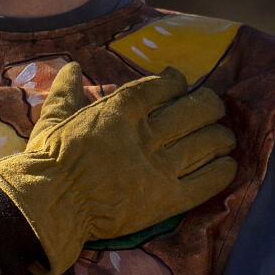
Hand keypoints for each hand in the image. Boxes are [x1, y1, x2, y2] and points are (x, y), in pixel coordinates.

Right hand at [0, 61, 235, 274]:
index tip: (180, 82)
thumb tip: (71, 67)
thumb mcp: (52, 119)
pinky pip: (205, 183)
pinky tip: (228, 165)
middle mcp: (144, 134)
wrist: (47, 207)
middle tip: (213, 107)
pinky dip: (222, 172)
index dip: (177, 81)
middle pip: (194, 110)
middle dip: (209, 105)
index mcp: (118, 110)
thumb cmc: (45, 162)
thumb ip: (66, 92)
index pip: (161, 86)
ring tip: (225, 137)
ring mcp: (157, 168)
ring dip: (221, 137)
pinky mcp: (165, 200)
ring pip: (206, 143)